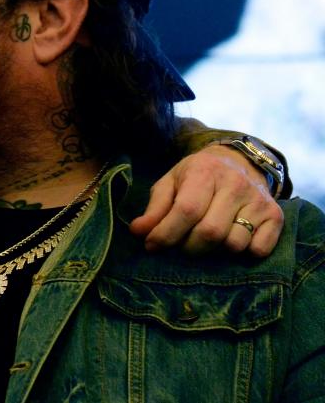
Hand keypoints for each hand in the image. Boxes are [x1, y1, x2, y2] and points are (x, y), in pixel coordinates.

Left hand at [129, 145, 283, 255]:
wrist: (239, 161)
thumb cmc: (197, 176)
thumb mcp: (171, 182)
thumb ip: (155, 208)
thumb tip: (138, 232)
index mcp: (205, 172)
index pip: (187, 210)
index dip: (166, 234)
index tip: (152, 246)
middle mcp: (235, 184)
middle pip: (210, 232)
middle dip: (188, 247)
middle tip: (180, 245)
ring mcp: (258, 200)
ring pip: (234, 244)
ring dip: (215, 251)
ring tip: (206, 239)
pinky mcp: (276, 216)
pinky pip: (259, 249)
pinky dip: (244, 252)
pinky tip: (232, 239)